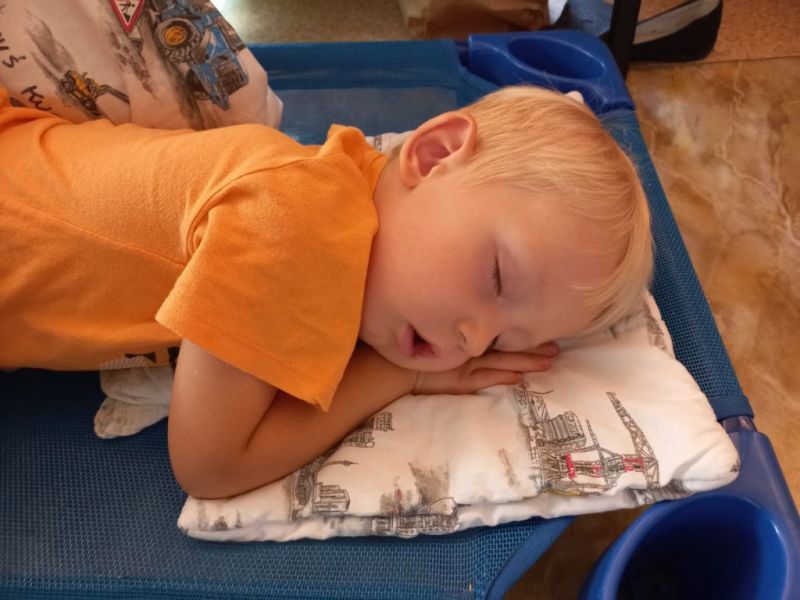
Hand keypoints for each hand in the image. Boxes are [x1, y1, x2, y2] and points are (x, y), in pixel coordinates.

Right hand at [412, 342, 558, 395]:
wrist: (398, 367)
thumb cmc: (418, 351)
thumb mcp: (442, 340)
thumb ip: (460, 336)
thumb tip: (482, 327)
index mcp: (469, 339)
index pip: (501, 337)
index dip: (522, 336)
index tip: (544, 331)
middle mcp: (471, 349)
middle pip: (507, 347)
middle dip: (532, 348)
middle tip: (557, 346)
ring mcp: (466, 365)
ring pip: (502, 361)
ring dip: (526, 362)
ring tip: (548, 362)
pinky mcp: (459, 380)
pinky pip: (485, 378)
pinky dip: (502, 377)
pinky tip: (518, 379)